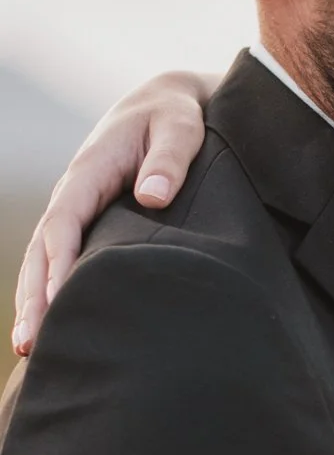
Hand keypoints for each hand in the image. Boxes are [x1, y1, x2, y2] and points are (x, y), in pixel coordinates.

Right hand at [13, 70, 211, 354]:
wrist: (167, 104)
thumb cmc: (175, 117)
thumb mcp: (180, 128)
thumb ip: (170, 159)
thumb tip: (153, 197)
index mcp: (89, 171)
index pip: (65, 221)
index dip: (60, 261)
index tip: (60, 300)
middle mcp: (74, 192)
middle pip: (43, 251)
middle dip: (35, 297)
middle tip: (33, 344)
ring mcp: (76, 209)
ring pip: (43, 260)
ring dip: (35, 302)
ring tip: (32, 350)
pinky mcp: (87, 223)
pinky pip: (59, 260)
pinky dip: (49, 291)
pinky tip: (50, 328)